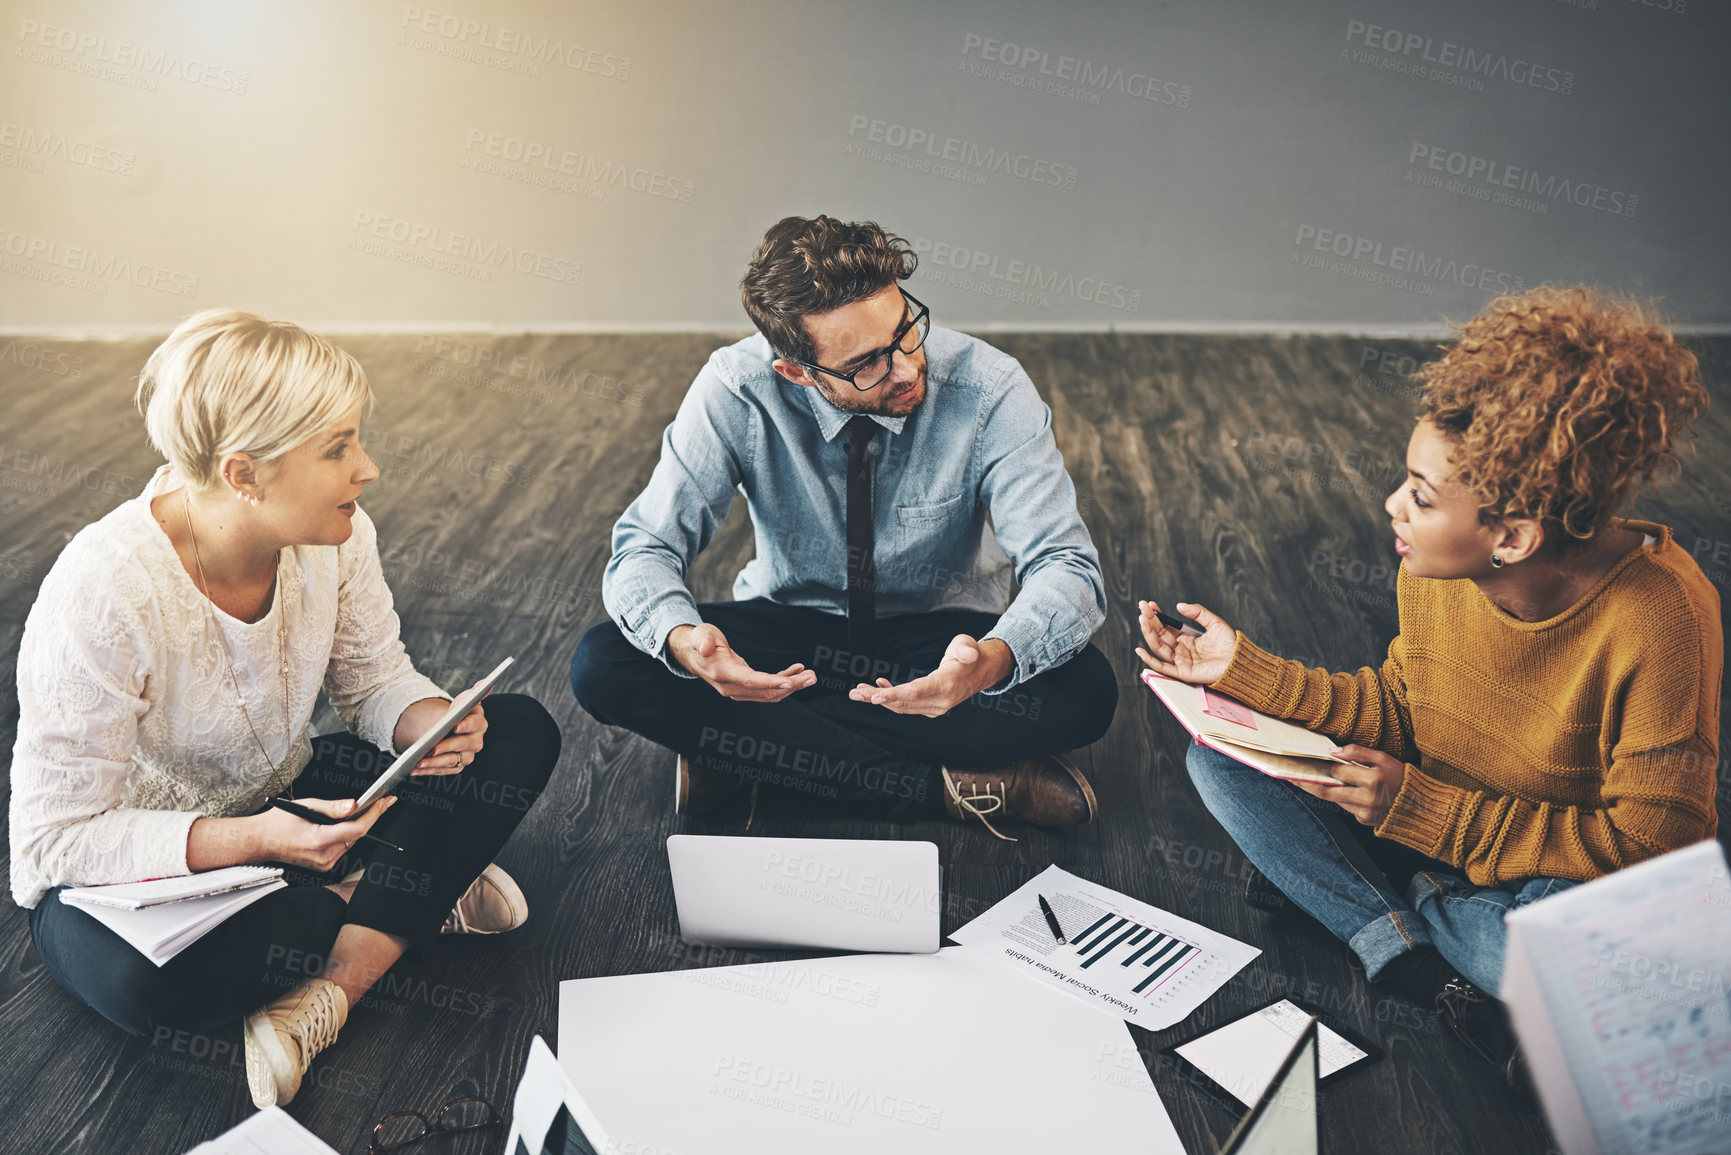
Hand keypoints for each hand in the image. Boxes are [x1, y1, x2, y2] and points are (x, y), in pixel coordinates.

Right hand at [252, 796, 396, 871]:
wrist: (260, 841)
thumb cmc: (278, 823)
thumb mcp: (305, 806)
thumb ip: (332, 807)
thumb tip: (353, 805)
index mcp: (318, 840)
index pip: (357, 829)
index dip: (374, 814)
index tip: (385, 802)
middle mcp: (323, 856)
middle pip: (357, 836)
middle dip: (368, 817)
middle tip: (380, 802)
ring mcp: (324, 864)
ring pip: (352, 842)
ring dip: (356, 826)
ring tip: (358, 811)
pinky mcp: (323, 866)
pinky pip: (343, 848)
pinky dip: (346, 835)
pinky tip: (342, 825)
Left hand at [393, 682, 490, 775]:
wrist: (445, 729)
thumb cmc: (453, 716)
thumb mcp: (459, 704)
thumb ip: (471, 696)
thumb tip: (484, 683)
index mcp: (479, 723)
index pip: (475, 724)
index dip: (466, 725)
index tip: (455, 726)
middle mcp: (476, 741)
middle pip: (463, 745)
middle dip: (447, 746)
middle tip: (432, 748)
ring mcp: (467, 756)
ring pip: (452, 761)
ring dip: (435, 763)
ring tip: (419, 761)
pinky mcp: (457, 766)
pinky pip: (442, 771)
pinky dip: (428, 770)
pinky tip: (415, 768)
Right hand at [669, 623, 815, 701]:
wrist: (692, 654)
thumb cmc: (699, 640)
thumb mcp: (700, 635)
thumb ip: (703, 640)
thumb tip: (705, 647)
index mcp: (723, 673)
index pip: (750, 681)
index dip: (771, 682)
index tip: (790, 682)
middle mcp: (731, 687)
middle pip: (766, 691)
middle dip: (791, 685)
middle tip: (812, 677)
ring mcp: (738, 690)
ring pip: (770, 693)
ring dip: (792, 685)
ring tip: (810, 676)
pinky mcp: (745, 686)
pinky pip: (767, 688)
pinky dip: (783, 681)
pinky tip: (796, 671)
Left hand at [848, 635, 1011, 716]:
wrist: (982, 671)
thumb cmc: (970, 654)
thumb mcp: (968, 645)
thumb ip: (966, 648)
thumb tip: (968, 653)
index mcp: (946, 684)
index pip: (916, 692)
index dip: (894, 695)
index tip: (874, 697)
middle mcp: (940, 701)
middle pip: (903, 701)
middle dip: (876, 698)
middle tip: (854, 692)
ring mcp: (936, 707)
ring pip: (902, 706)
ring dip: (878, 699)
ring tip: (858, 691)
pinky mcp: (931, 708)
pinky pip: (907, 705)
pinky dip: (890, 698)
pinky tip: (878, 687)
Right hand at [1134, 600, 1236, 684]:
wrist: (1239, 661)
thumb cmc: (1230, 645)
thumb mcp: (1214, 622)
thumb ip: (1197, 612)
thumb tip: (1179, 605)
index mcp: (1187, 638)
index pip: (1166, 626)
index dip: (1157, 616)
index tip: (1150, 605)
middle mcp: (1181, 649)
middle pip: (1160, 635)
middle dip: (1150, 621)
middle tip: (1142, 608)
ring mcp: (1181, 660)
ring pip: (1159, 647)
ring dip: (1148, 634)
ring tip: (1143, 620)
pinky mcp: (1183, 672)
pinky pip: (1163, 667)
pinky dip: (1150, 660)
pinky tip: (1140, 650)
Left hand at [1291, 744, 1405, 825]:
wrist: (1421, 806)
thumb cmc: (1401, 777)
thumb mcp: (1384, 758)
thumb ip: (1358, 752)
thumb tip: (1332, 751)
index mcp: (1373, 780)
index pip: (1338, 772)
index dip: (1319, 767)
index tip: (1301, 762)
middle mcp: (1368, 799)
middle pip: (1328, 791)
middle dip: (1307, 783)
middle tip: (1290, 776)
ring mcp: (1366, 813)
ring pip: (1335, 800)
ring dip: (1321, 790)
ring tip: (1305, 779)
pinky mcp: (1365, 821)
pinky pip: (1347, 807)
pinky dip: (1342, 798)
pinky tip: (1341, 790)